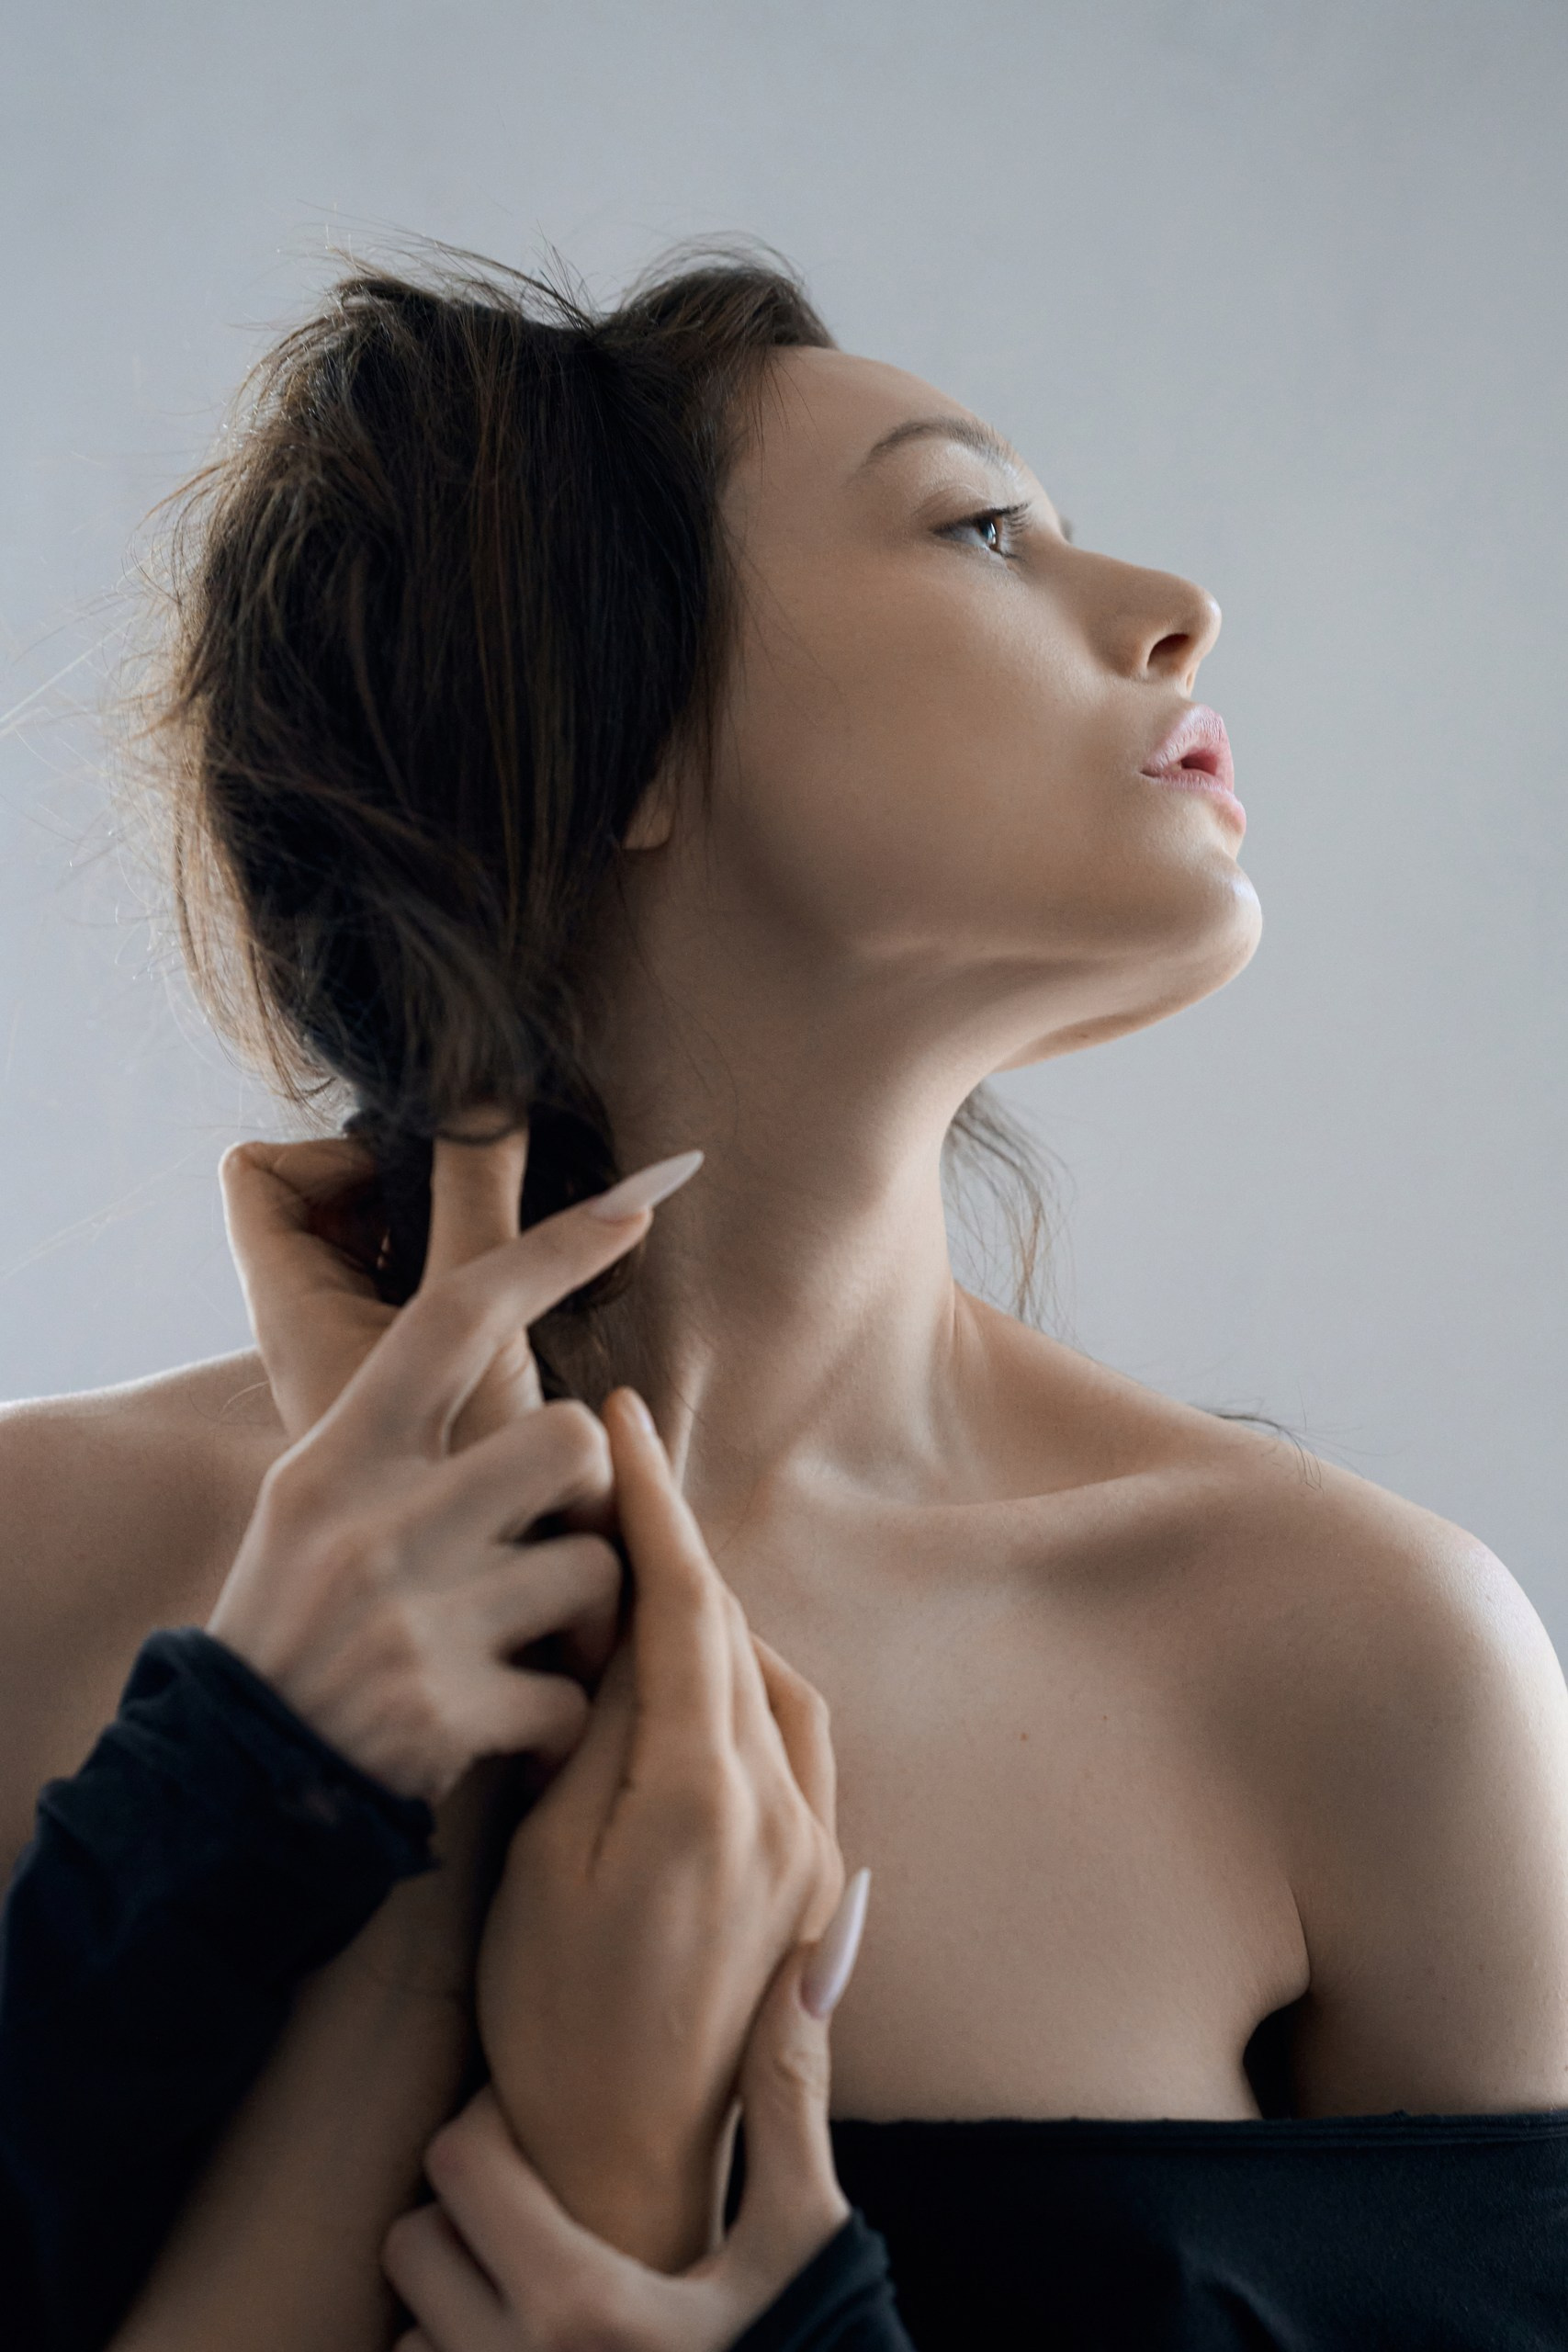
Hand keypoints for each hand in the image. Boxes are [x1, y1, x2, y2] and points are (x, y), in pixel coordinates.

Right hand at [207, 1146, 703, 1802]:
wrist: (221, 1791)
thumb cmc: (290, 1629)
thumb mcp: (313, 1506)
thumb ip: (404, 1440)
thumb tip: (517, 1360)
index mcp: (340, 1456)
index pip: (456, 1316)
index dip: (552, 1252)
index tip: (636, 1203)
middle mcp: (379, 1522)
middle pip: (570, 1439)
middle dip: (586, 1489)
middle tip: (548, 1538)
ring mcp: (418, 1619)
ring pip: (597, 1566)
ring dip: (585, 1611)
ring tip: (524, 1645)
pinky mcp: (452, 1715)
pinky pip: (580, 1691)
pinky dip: (563, 1718)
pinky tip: (510, 1728)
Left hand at [220, 1123, 546, 1447]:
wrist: (502, 1585)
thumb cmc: (465, 1462)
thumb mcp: (470, 1311)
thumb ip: (476, 1195)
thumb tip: (489, 1093)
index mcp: (291, 1305)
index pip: (258, 1174)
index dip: (331, 1151)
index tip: (415, 1176)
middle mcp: (314, 1320)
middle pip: (331, 1196)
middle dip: (407, 1179)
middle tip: (481, 1196)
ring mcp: (361, 1344)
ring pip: (384, 1238)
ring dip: (449, 1219)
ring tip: (509, 1245)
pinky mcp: (411, 1366)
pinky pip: (422, 1279)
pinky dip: (468, 1264)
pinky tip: (522, 1287)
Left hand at [384, 1875, 870, 2351]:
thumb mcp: (807, 2235)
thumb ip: (792, 2091)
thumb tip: (825, 1936)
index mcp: (583, 2308)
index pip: (457, 2161)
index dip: (497, 2121)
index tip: (551, 2123)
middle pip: (412, 2240)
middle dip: (466, 2209)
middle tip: (539, 2201)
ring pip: (407, 2330)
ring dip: (453, 2300)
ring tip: (534, 2284)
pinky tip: (531, 2346)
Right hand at [473, 1392, 843, 2269]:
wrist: (628, 2158)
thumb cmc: (554, 2020)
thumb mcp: (540, 1863)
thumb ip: (596, 1733)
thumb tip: (622, 1629)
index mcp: (702, 1798)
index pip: (684, 1608)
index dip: (653, 1503)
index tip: (623, 1418)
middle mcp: (783, 1809)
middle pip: (735, 1633)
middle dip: (679, 1550)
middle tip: (621, 1482)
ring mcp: (815, 1847)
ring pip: (775, 1682)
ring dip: (715, 1621)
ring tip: (643, 1590)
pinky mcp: (821, 1878)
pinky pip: (797, 1740)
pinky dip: (746, 1687)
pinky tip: (695, 1687)